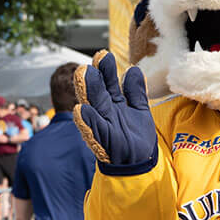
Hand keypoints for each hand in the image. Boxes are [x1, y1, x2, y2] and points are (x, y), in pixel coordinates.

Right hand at [73, 50, 156, 167]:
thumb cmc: (136, 138)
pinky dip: (86, 121)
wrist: (138, 164)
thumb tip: (133, 70)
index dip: (106, 71)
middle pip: (99, 93)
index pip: (109, 84)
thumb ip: (135, 93)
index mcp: (114, 104)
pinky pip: (93, 131)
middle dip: (94, 79)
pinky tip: (80, 110)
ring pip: (94, 107)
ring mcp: (103, 127)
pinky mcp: (103, 142)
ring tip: (83, 76)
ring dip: (88, 92)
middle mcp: (106, 113)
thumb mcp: (140, 112)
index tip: (103, 55)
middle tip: (89, 63)